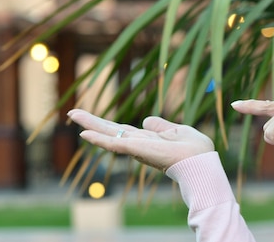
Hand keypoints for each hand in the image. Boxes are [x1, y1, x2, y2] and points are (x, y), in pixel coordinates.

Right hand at [67, 109, 213, 171]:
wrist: (201, 161)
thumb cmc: (195, 149)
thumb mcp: (177, 130)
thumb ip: (162, 126)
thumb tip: (147, 119)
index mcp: (147, 139)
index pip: (122, 131)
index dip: (107, 125)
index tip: (92, 119)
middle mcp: (138, 144)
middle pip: (110, 131)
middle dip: (92, 122)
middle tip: (71, 113)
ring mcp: (137, 148)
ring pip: (108, 136)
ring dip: (90, 125)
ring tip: (72, 115)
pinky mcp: (137, 150)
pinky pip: (114, 145)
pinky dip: (99, 139)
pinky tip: (84, 134)